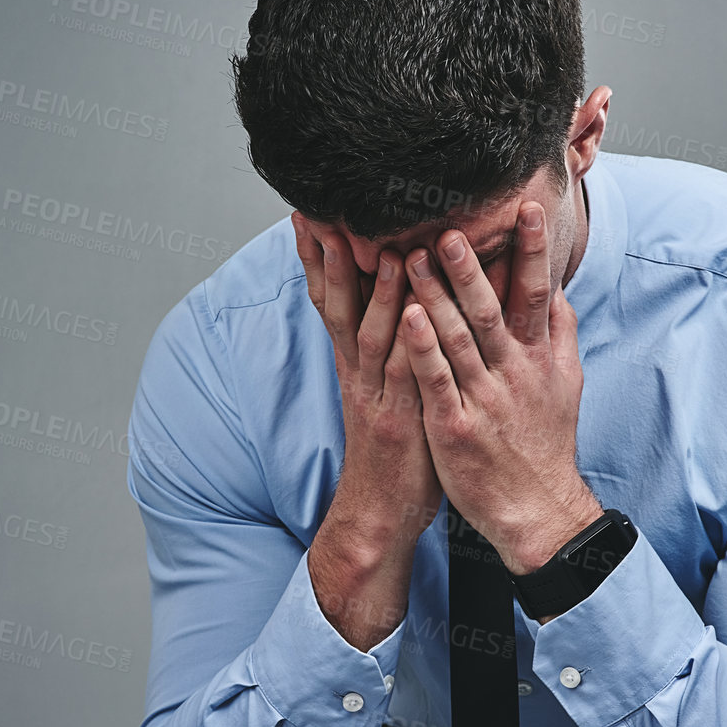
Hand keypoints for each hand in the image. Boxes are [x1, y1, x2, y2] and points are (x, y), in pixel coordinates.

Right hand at [292, 212, 443, 558]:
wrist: (379, 513)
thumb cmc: (392, 447)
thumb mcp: (382, 390)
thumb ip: (385, 347)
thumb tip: (394, 303)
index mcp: (354, 363)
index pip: (331, 300)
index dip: (319, 258)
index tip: (309, 213)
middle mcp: (358, 373)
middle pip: (339, 306)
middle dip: (333, 259)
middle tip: (326, 212)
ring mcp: (376, 396)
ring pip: (371, 336)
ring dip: (377, 293)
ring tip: (384, 250)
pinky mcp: (398, 422)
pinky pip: (404, 376)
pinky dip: (409, 343)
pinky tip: (416, 316)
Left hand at [400, 201, 601, 575]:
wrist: (537, 508)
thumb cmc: (545, 441)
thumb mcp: (566, 384)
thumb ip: (559, 334)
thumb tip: (556, 291)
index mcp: (537, 358)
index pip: (535, 293)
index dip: (532, 251)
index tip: (527, 209)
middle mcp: (513, 373)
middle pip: (490, 309)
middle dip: (471, 266)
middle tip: (451, 225)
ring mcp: (484, 399)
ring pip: (458, 338)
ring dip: (435, 295)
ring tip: (412, 255)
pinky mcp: (455, 426)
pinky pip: (436, 381)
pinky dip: (422, 348)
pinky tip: (405, 317)